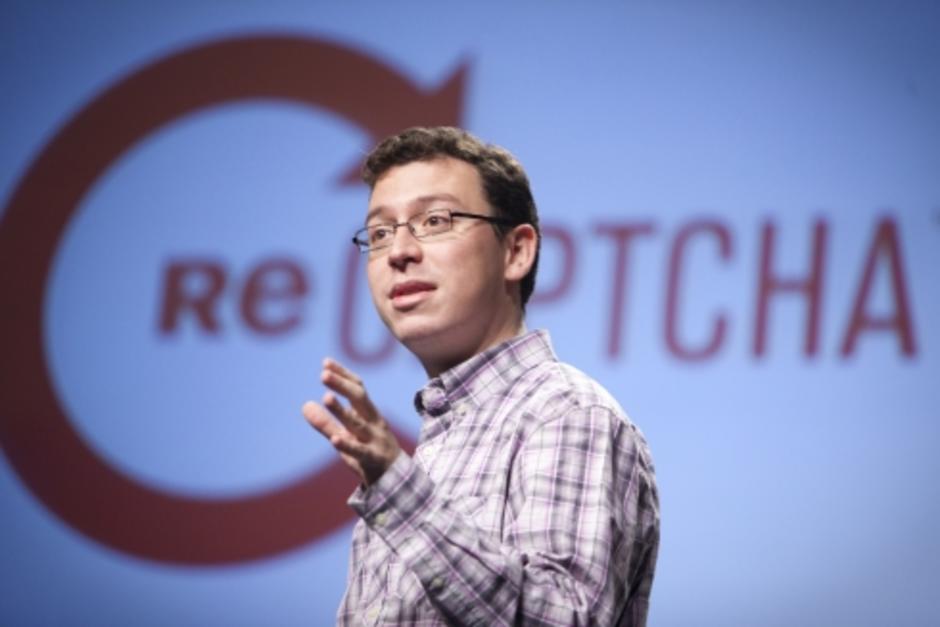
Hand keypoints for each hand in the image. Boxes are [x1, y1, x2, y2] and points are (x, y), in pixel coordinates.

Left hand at [301, 358, 401, 486]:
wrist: (395, 480)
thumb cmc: (369, 452)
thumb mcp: (346, 436)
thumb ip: (326, 422)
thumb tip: (305, 405)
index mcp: (369, 412)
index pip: (358, 387)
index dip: (343, 374)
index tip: (325, 363)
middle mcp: (374, 422)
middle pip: (359, 398)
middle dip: (342, 385)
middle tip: (323, 374)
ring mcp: (375, 440)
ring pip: (357, 423)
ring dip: (342, 411)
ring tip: (326, 397)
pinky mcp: (373, 459)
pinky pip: (359, 451)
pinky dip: (347, 444)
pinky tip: (334, 439)